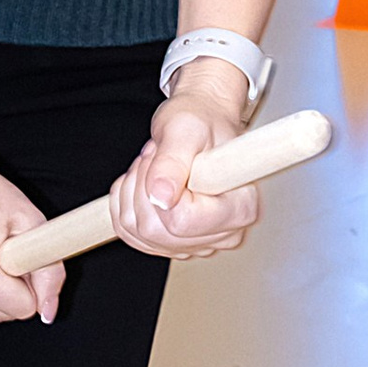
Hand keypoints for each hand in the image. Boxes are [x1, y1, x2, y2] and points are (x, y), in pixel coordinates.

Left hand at [109, 95, 260, 267]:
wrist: (201, 124)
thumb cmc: (201, 121)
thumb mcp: (184, 130)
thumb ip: (172, 163)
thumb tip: (161, 197)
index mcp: (240, 207)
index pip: (182, 221)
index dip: (161, 189)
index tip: (166, 159)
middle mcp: (226, 233)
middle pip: (156, 232)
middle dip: (142, 188)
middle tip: (156, 156)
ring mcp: (201, 243)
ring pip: (139, 234)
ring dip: (133, 193)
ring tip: (154, 166)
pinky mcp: (178, 245)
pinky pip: (131, 235)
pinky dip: (127, 204)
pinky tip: (147, 182)